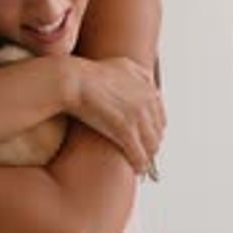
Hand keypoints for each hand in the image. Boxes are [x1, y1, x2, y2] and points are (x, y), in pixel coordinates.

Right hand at [70, 57, 165, 175]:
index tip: (147, 136)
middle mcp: (147, 99)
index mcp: (147, 85)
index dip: (153, 128)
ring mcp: (137, 114)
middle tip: (143, 152)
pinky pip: (139, 153)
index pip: (160, 114)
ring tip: (140, 162)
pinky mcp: (126, 129)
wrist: (72, 80)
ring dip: (147, 155)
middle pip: (158, 130)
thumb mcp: (122, 64)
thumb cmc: (89, 73)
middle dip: (151, 143)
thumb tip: (149, 79)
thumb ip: (139, 73)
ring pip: (152, 144)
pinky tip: (136, 168)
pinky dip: (139, 163)